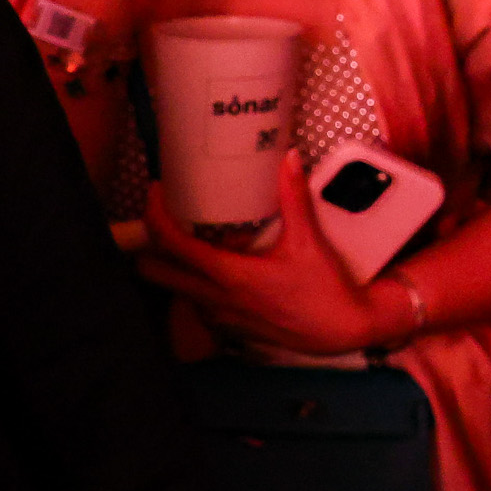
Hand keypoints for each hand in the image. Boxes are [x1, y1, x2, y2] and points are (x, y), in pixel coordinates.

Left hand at [135, 149, 382, 357]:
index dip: (155, 216)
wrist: (343, 330)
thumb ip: (294, 197)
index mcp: (230, 275)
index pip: (173, 245)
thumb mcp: (309, 241)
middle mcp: (216, 298)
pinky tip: (219, 272)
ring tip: (191, 242)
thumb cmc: (325, 290)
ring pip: (175, 289)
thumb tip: (288, 160)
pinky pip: (196, 304)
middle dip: (148, 247)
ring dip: (174, 267)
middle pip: (155, 273)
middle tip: (164, 220)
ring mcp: (220, 317)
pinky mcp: (230, 328)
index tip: (157, 193)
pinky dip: (196, 285)